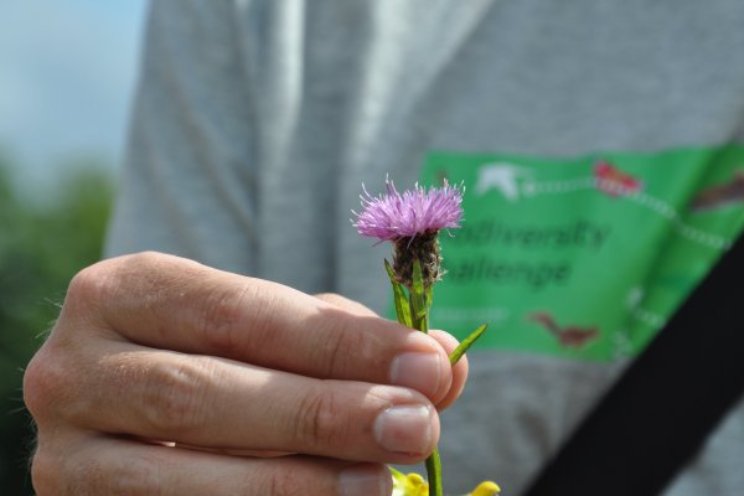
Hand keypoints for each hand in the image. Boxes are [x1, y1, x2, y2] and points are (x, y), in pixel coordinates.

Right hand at [24, 252, 467, 494]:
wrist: (136, 418)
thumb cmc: (220, 361)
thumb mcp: (275, 339)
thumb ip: (347, 346)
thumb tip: (444, 363)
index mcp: (125, 292)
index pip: (240, 314)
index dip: (338, 343)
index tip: (427, 365)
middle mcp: (73, 364)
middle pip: (206, 392)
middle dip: (323, 411)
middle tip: (416, 424)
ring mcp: (64, 449)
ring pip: (186, 471)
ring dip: (297, 480)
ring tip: (383, 479)